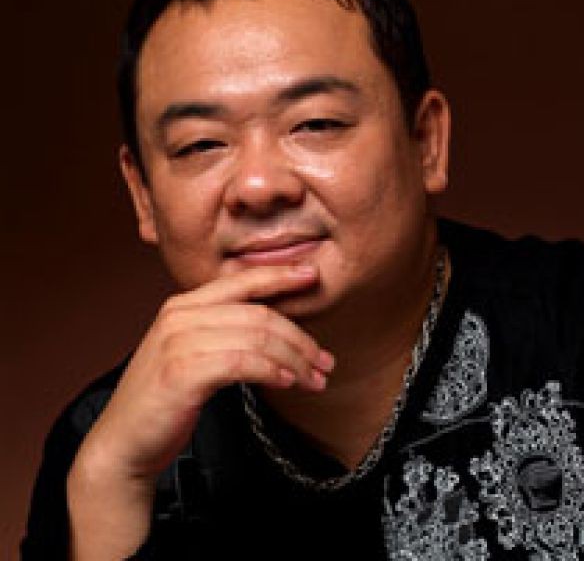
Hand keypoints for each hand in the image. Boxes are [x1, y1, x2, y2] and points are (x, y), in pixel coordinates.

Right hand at [67, 263, 333, 558]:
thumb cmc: (166, 398)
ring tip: (315, 379)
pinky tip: (288, 382)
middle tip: (325, 362)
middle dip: (301, 339)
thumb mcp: (193, 353)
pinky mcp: (182, 371)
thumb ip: (225, 332)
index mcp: (184, 305)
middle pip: (259, 315)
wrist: (123, 442)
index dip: (280, 275)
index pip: (242, 281)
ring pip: (256, 338)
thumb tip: (278, 328)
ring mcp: (178, 342)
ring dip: (295, 360)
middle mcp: (180, 316)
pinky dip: (271, 370)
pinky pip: (242, 362)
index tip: (312, 275)